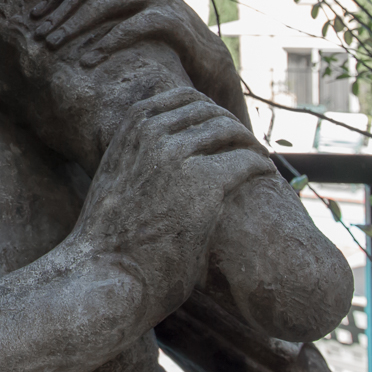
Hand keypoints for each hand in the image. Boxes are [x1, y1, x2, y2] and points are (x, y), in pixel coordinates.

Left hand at [30, 0, 245, 120]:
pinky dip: (108, 41)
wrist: (206, 57)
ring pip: (109, 2)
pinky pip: (134, 26)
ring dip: (77, 23)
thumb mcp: (128, 14)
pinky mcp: (172, 20)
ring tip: (55, 45)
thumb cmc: (156, 37)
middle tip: (40, 34)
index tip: (35, 13)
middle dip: (62, 11)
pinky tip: (88, 59)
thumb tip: (54, 11)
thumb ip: (102, 3)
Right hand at [72, 88, 272, 319]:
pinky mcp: (204, 185)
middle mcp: (154, 133)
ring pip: (231, 132)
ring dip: (250, 145)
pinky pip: (247, 162)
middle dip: (233, 127)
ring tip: (261, 162)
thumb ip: (138, 157)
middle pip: (211, 112)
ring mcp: (179, 156)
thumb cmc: (109, 239)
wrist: (103, 274)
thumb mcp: (115, 179)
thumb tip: (162, 159)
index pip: (183, 97)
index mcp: (130, 128)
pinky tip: (267, 179)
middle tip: (248, 148)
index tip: (224, 128)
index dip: (210, 110)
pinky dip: (261, 167)